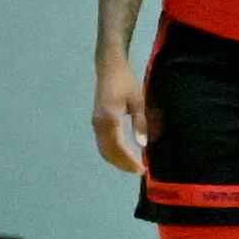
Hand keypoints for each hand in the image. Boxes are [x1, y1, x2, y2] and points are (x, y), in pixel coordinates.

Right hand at [93, 51, 153, 174]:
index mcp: (109, 120)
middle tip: (139, 170)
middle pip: (108, 152)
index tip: (141, 169)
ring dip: (117, 160)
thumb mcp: (138, 100)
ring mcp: (96, 124)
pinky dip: (113, 152)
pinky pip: (103, 143)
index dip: (129, 161)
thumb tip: (142, 145)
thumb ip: (140, 122)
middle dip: (123, 164)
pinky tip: (124, 154)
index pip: (118, 148)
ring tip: (133, 165)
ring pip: (104, 149)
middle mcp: (99, 124)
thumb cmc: (126, 82)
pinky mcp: (97, 122)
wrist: (109, 68)